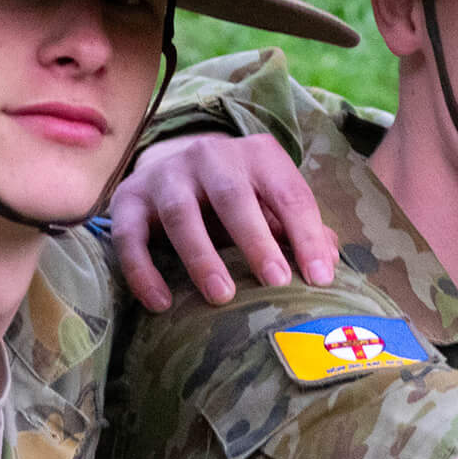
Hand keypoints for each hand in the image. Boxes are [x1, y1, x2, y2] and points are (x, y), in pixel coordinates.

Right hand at [108, 132, 338, 310]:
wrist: (172, 163)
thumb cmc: (238, 193)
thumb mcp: (272, 200)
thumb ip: (300, 227)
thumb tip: (329, 261)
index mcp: (257, 155)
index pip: (288, 193)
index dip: (307, 235)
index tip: (319, 279)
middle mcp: (209, 155)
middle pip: (232, 195)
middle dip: (255, 239)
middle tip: (276, 282)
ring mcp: (165, 174)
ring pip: (180, 214)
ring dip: (201, 256)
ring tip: (222, 296)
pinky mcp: (128, 199)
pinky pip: (130, 236)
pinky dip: (144, 271)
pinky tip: (162, 303)